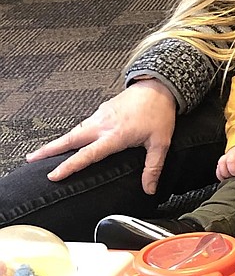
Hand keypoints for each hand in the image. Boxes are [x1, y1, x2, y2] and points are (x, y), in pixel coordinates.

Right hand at [26, 79, 177, 193]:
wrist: (158, 87)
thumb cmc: (159, 113)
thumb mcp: (160, 143)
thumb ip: (153, 167)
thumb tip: (149, 188)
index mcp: (115, 135)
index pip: (87, 154)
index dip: (69, 166)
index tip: (54, 175)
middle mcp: (103, 125)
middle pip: (70, 140)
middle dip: (49, 150)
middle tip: (32, 159)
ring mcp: (100, 116)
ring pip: (74, 131)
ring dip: (58, 142)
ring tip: (44, 152)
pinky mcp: (102, 111)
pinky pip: (83, 125)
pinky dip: (72, 134)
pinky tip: (70, 140)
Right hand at [217, 142, 234, 179]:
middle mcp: (234, 152)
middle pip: (230, 163)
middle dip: (234, 173)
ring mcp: (228, 155)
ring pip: (222, 163)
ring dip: (225, 173)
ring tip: (232, 178)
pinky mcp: (224, 158)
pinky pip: (218, 165)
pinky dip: (219, 173)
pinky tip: (225, 177)